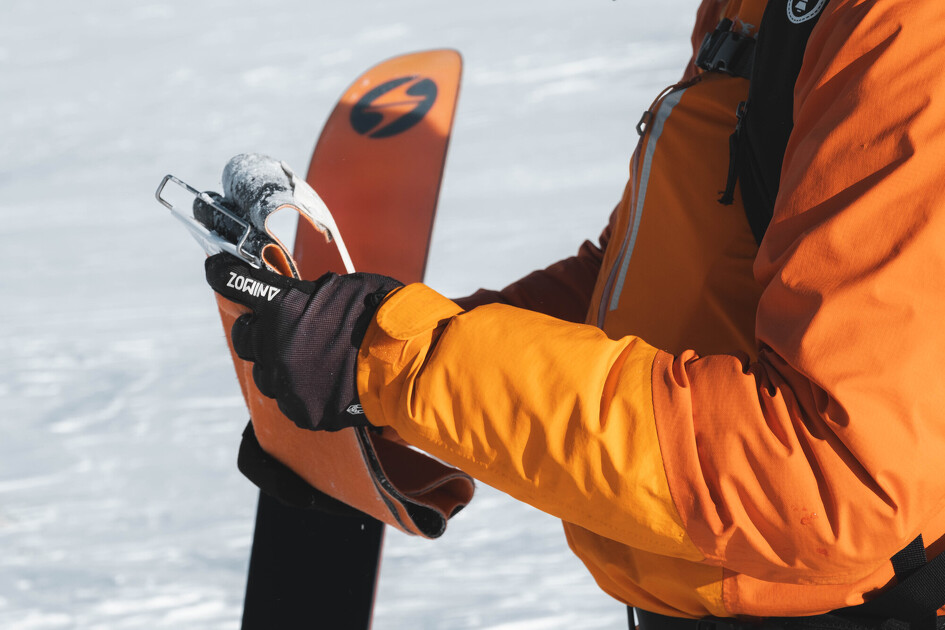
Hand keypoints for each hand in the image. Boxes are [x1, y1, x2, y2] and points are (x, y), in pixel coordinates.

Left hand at [204, 253, 402, 430]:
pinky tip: (325, 382)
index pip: (237, 282)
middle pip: (244, 336)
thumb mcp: (343, 289)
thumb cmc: (382, 316)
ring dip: (280, 364)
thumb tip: (297, 297)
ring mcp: (285, 381)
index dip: (223, 274)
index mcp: (283, 306)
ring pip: (265, 372)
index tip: (216, 269)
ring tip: (312, 361)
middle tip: (282, 329)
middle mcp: (275, 344)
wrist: (406, 364)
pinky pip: (289, 399)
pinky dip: (301, 390)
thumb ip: (309, 295)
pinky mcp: (300, 410)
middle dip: (259, 330)